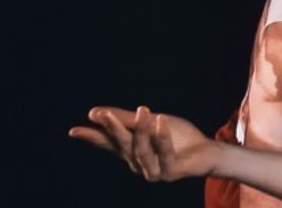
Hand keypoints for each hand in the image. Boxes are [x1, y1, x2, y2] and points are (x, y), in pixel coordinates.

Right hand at [68, 106, 216, 181]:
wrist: (207, 151)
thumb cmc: (179, 136)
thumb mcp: (151, 122)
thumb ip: (126, 119)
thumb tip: (94, 112)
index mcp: (132, 151)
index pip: (108, 143)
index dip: (92, 136)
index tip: (73, 130)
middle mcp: (138, 163)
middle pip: (122, 144)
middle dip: (112, 129)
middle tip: (102, 114)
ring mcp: (153, 170)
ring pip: (142, 149)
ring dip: (141, 129)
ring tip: (143, 109)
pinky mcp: (170, 172)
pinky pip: (165, 153)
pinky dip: (162, 138)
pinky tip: (160, 122)